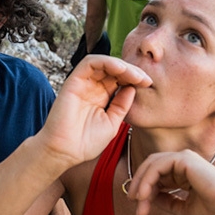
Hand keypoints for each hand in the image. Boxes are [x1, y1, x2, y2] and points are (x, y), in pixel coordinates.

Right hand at [37, 55, 150, 169]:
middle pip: (114, 70)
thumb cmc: (86, 142)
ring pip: (103, 63)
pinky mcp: (73, 81)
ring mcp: (83, 84)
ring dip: (122, 65)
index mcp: (102, 97)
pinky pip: (90, 63)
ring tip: (136, 75)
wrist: (65, 152)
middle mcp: (92, 88)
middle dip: (132, 71)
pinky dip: (106, 62)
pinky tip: (121, 69)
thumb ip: (122, 105)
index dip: (135, 79)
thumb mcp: (112, 123)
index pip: (120, 80)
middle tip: (146, 79)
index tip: (148, 84)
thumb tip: (133, 87)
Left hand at [127, 150, 214, 214]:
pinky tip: (143, 195)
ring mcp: (184, 158)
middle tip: (133, 203)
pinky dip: (147, 179)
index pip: (157, 176)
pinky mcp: (184, 159)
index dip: (146, 191)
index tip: (141, 211)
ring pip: (151, 165)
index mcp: (186, 173)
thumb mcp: (185, 209)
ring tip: (137, 202)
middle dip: (139, 185)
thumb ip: (168, 202)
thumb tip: (149, 199)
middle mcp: (184, 162)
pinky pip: (157, 166)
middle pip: (151, 167)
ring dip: (141, 183)